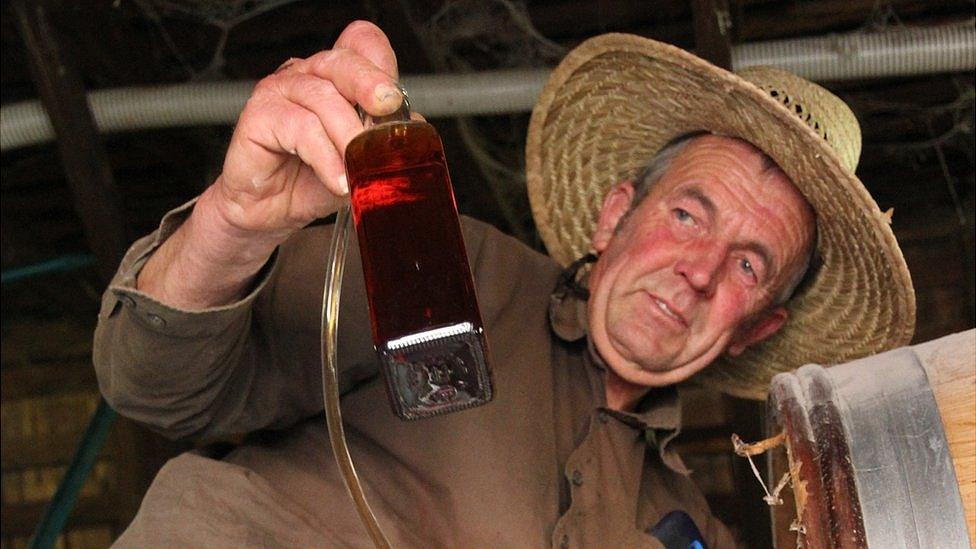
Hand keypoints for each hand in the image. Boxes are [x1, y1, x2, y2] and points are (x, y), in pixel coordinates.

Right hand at [212, 20, 401, 238]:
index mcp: (335, 78)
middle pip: (343, 61)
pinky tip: (337, 179)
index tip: (395, 99)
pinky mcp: (259, 114)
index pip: (361, 44)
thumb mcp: (358, 161)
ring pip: (324, 99)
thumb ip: (382, 141)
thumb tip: (412, 131)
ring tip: (358, 169)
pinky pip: (301, 128)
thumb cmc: (310, 182)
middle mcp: (307, 76)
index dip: (380, 63)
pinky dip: (325, 157)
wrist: (270, 212)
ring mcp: (280, 90)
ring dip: (348, 137)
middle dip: (370, 85)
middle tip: (388, 109)